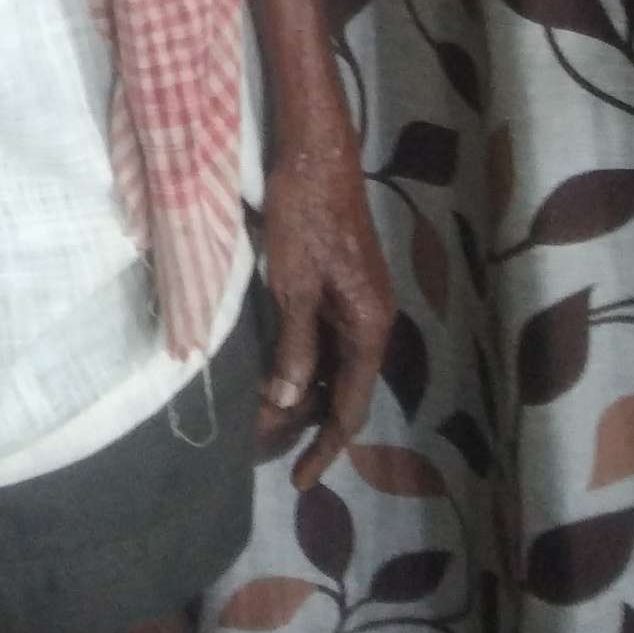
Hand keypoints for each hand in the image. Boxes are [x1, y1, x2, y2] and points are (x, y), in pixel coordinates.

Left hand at [257, 132, 393, 488]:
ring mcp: (358, 302)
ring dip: (301, 392)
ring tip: (261, 417)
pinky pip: (326, 338)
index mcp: (369, 326)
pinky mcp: (343, 285)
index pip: (350, 407)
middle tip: (261, 447)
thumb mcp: (294, 283)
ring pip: (333, 365)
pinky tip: (276, 370)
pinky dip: (302, 361)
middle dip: (305, 422)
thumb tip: (287, 401)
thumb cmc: (304, 213)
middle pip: (343, 390)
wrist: (317, 152)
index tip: (298, 480)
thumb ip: (295, 344)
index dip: (324, 447)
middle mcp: (372, 321)